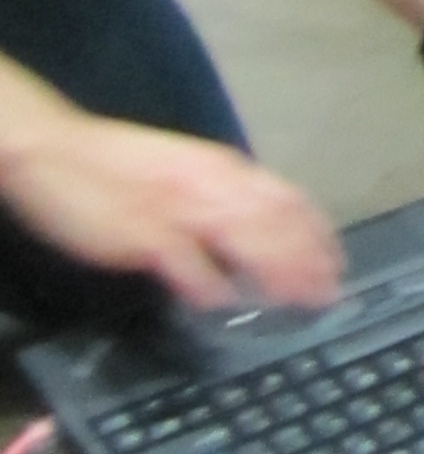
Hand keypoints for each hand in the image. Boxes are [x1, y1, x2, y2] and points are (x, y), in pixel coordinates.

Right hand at [0, 111, 342, 312]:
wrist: (56, 149)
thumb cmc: (118, 163)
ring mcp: (178, 207)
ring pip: (244, 239)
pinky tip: (223, 304)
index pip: (286, 198)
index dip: (316, 232)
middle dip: (307, 259)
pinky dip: (208, 283)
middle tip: (330, 293)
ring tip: (299, 300)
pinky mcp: (143, 233)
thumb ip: (219, 193)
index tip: (336, 260)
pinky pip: (186, 262)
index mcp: (222, 167)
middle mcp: (211, 183)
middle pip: (275, 222)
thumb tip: (253, 224)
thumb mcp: (183, 168)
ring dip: (276, 272)